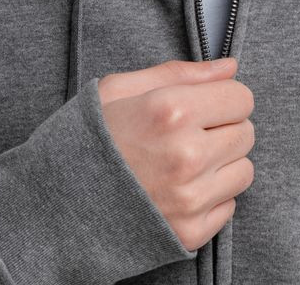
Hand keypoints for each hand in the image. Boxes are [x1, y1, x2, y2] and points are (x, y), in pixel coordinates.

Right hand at [98, 57, 254, 251]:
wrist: (53, 207)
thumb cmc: (86, 140)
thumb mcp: (121, 89)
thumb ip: (180, 73)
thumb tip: (230, 67)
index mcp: (171, 111)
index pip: (241, 97)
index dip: (225, 97)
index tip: (206, 104)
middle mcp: (186, 156)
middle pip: (246, 133)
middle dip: (225, 128)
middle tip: (191, 133)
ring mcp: (189, 198)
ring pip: (244, 171)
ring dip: (222, 164)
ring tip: (185, 161)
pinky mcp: (189, 233)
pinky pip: (229, 206)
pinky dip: (211, 197)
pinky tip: (179, 189)